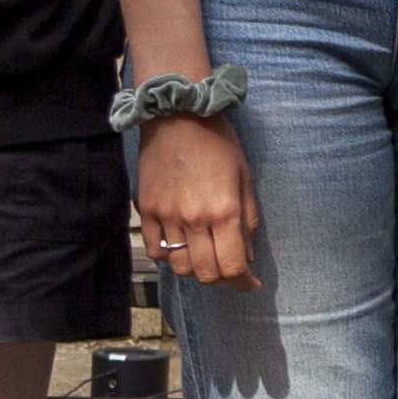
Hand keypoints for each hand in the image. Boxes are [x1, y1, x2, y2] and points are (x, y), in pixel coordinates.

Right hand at [133, 111, 259, 290]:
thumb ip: (247, 221)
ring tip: (206, 257)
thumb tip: (247, 256)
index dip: (244, 283)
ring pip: (180, 267)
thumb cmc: (217, 142)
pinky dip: (169, 257)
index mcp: (223, 212)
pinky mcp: (147, 210)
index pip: (232, 267)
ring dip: (196, 270)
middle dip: (223, 279)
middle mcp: (194, 219)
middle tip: (230, 271)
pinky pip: (155, 251)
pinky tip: (180, 247)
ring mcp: (167, 216)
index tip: (250, 283)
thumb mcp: (244, 178)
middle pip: (206, 274)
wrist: (177, 115)